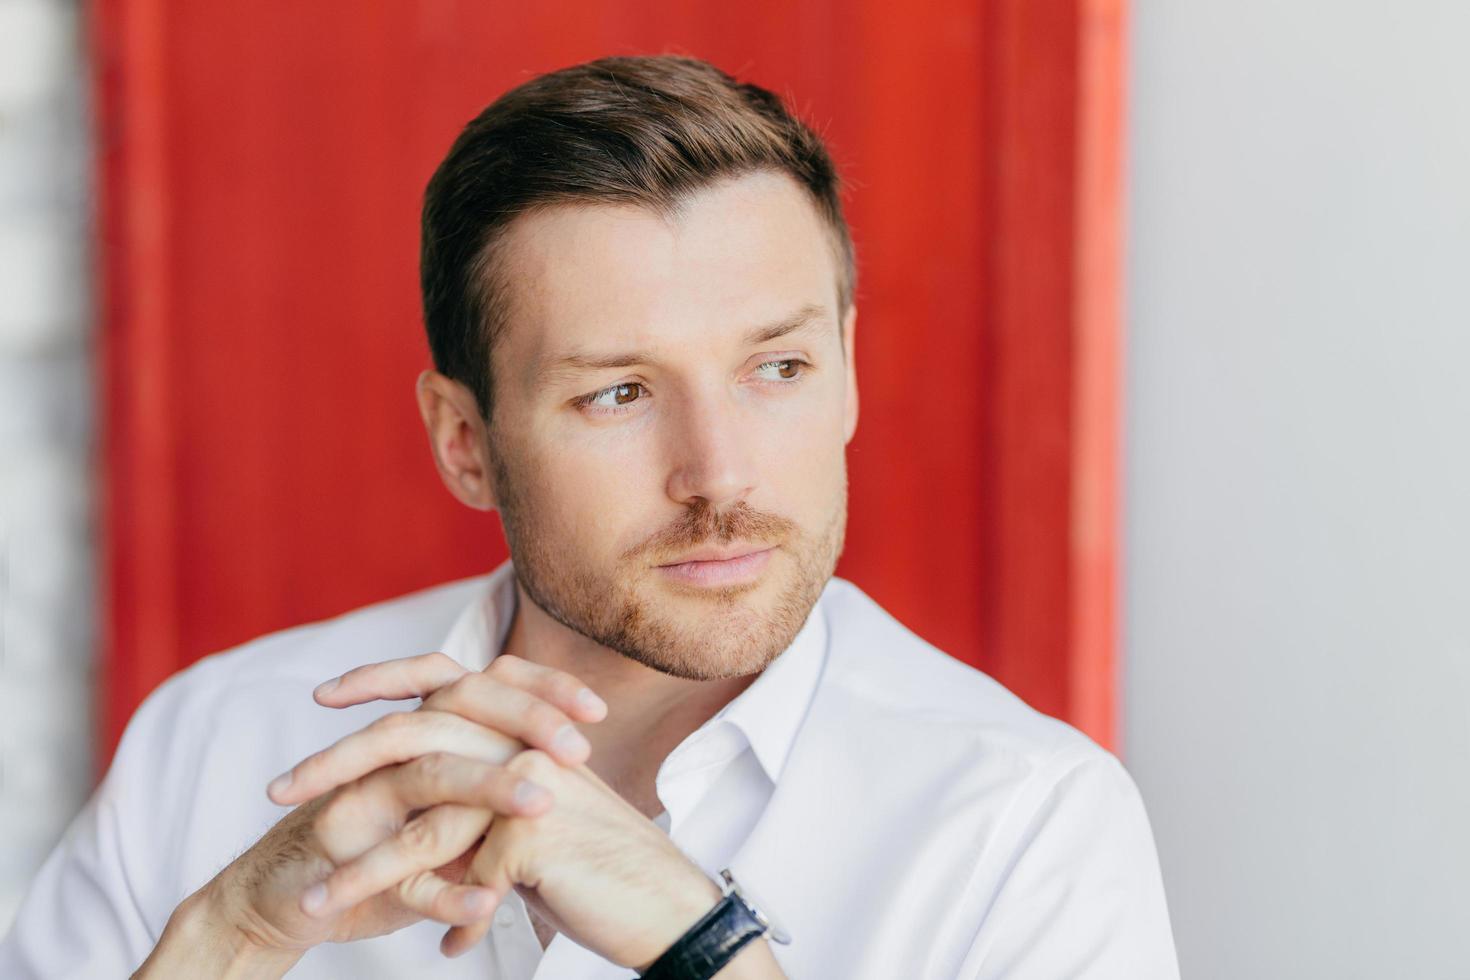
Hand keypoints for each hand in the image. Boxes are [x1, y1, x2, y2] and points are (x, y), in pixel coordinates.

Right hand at [140, 652, 607, 972]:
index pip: (486, 684)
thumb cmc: (382, 848)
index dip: (542, 690)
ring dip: (487, 788)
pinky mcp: (341, 853)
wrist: (291, 897)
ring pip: (429, 776)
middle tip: (579, 753)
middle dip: (524, 722)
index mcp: (424, 730)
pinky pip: (399, 870)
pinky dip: (443, 894)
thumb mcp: (445, 812)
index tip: (597, 712)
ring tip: (542, 805)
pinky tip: (484, 907)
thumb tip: (569, 776)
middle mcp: (392, 750)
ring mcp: (363, 797)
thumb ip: (493, 786)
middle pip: (459, 705)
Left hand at [294, 654, 724, 967]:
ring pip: (423, 821)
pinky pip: (462, 882)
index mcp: (521, 728)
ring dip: (361, 867)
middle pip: (412, 734)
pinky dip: (440, 921)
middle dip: (337, 762)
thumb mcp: (535, 821)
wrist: (667, 906)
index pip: (442, 680)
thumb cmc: (601, 869)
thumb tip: (430, 816)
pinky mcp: (533, 835)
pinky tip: (442, 950)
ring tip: (311, 900)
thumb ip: (485, 802)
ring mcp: (528, 785)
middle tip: (279, 790)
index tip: (326, 695)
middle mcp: (523, 742)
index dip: (382, 680)